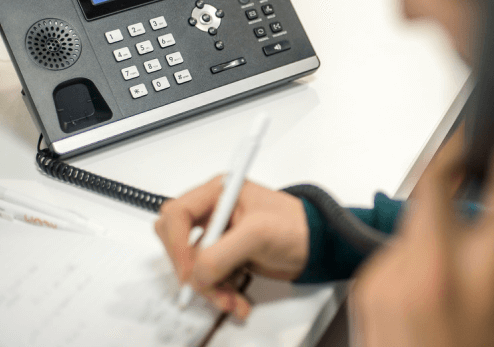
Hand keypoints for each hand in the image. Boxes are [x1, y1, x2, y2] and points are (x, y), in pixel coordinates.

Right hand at [154, 177, 308, 318]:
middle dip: (192, 270)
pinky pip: (207, 278)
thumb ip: (222, 252)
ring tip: (231, 300)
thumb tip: (196, 273)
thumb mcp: (258, 233)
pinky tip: (236, 300)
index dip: (177, 243)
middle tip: (209, 286)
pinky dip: (219, 292)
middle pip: (178, 242)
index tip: (190, 268)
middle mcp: (214, 212)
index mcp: (218, 193)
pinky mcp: (225, 256)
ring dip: (209, 287)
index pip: (177, 214)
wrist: (316, 246)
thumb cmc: (296, 226)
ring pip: (192, 266)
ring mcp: (219, 236)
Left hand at [350, 129, 493, 346]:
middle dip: (458, 159)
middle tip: (474, 161)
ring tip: (463, 257)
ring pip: (418, 208)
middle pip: (436, 174)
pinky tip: (436, 283)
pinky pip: (399, 242)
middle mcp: (431, 271)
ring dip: (443, 215)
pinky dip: (421, 248)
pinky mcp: (368, 284)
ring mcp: (391, 275)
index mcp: (486, 275)